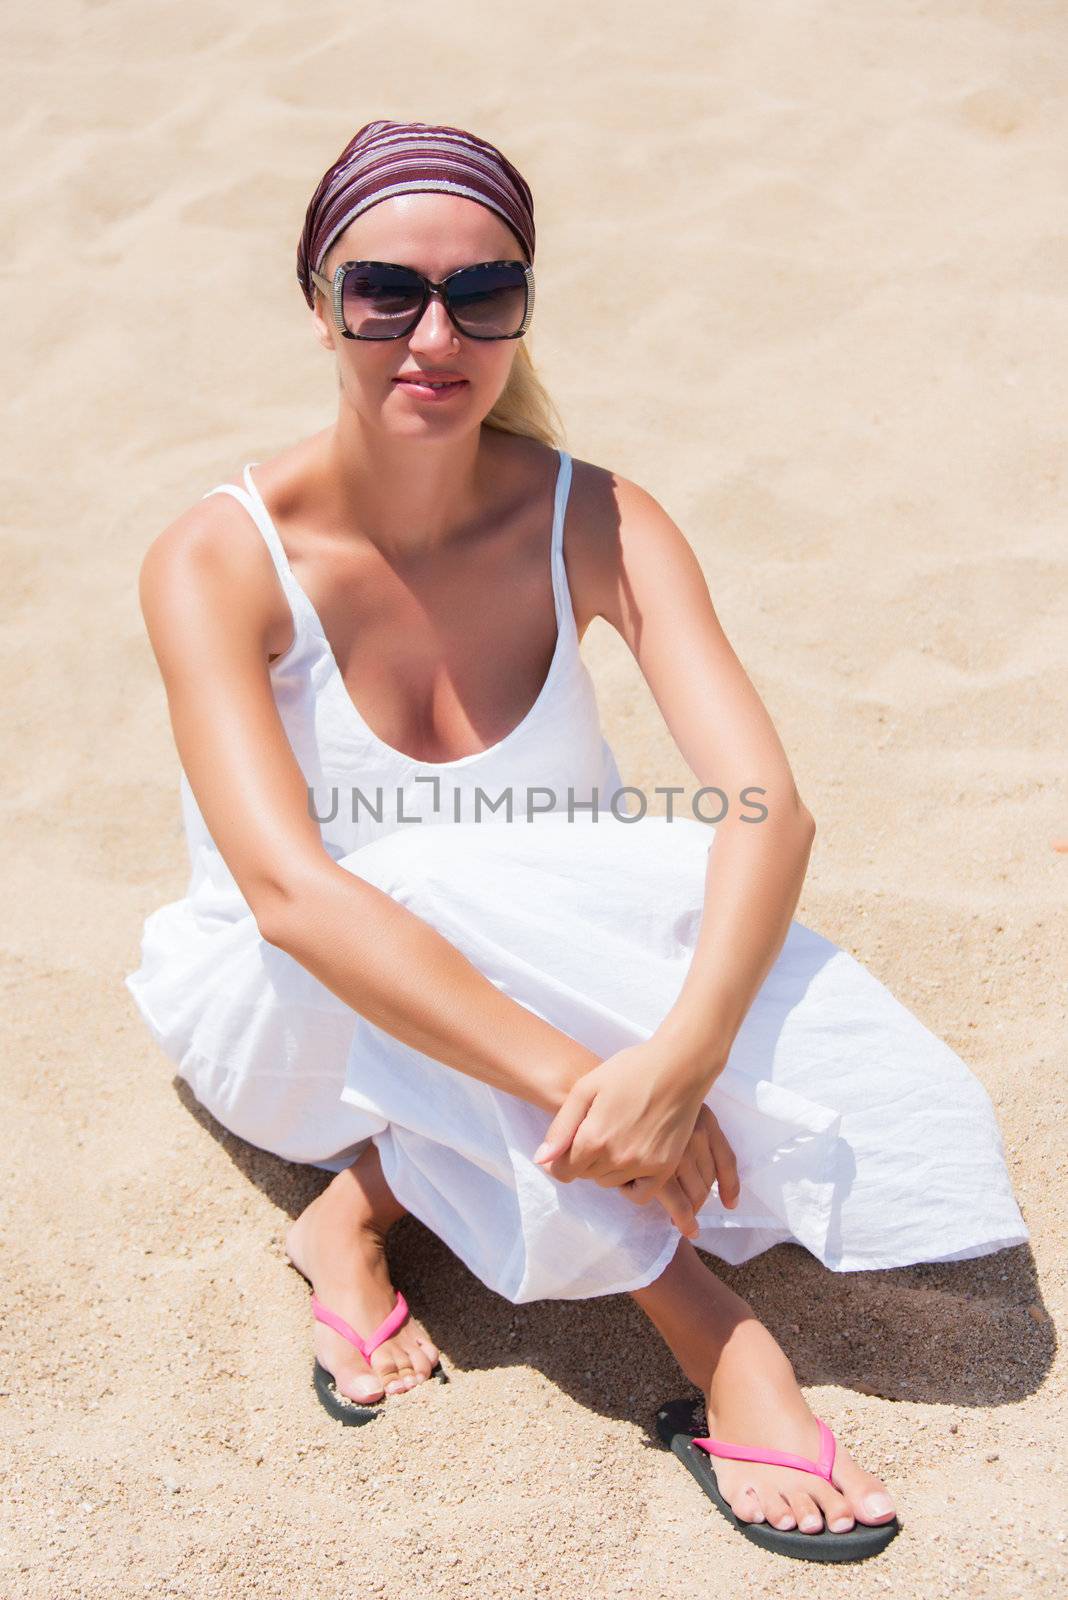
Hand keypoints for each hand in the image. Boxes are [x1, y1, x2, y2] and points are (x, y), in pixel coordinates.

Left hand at [533, 1039, 739, 1234]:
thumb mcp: (586, 1088)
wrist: (679, 1066)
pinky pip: (640, 1195)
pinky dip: (631, 1186)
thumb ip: (561, 1127)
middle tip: (597, 1132)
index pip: (563, 1171)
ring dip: (606, 1168)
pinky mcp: (665, 1168)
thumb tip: (541, 1160)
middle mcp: (617, 1158)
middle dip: (583, 1159)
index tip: (566, 1148)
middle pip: (586, 1175)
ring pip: (609, 1182)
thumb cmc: (630, 1070)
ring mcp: (643, 1165)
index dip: (559, 1161)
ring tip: (616, 1139)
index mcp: (594, 1138)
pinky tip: (631, 1163)